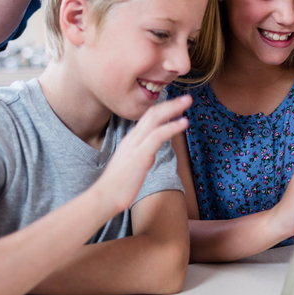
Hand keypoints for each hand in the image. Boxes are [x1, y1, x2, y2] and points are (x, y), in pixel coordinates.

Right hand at [95, 95, 191, 214]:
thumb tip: (150, 155)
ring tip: (188, 101)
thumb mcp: (130, 164)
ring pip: (155, 119)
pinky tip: (184, 122)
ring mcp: (136, 145)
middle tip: (186, 98)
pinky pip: (158, 135)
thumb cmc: (118, 185)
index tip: (175, 104)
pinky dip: (172, 126)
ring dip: (173, 108)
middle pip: (152, 113)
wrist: (105, 196)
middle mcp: (132, 138)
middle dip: (171, 104)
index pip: (147, 118)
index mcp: (130, 140)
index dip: (162, 109)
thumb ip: (140, 156)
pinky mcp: (141, 154)